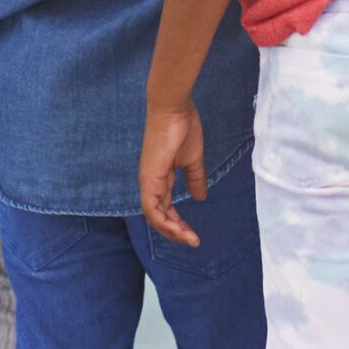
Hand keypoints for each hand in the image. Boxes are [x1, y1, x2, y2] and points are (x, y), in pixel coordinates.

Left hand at [137, 98, 207, 246]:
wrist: (173, 107)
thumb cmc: (182, 127)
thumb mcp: (193, 159)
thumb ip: (194, 178)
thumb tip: (200, 197)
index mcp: (160, 177)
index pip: (166, 207)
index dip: (178, 223)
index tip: (194, 235)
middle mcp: (151, 182)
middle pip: (159, 216)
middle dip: (175, 232)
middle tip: (193, 242)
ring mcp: (148, 180)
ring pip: (154, 216)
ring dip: (171, 231)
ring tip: (188, 239)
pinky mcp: (149, 177)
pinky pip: (152, 207)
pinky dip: (163, 221)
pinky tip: (178, 229)